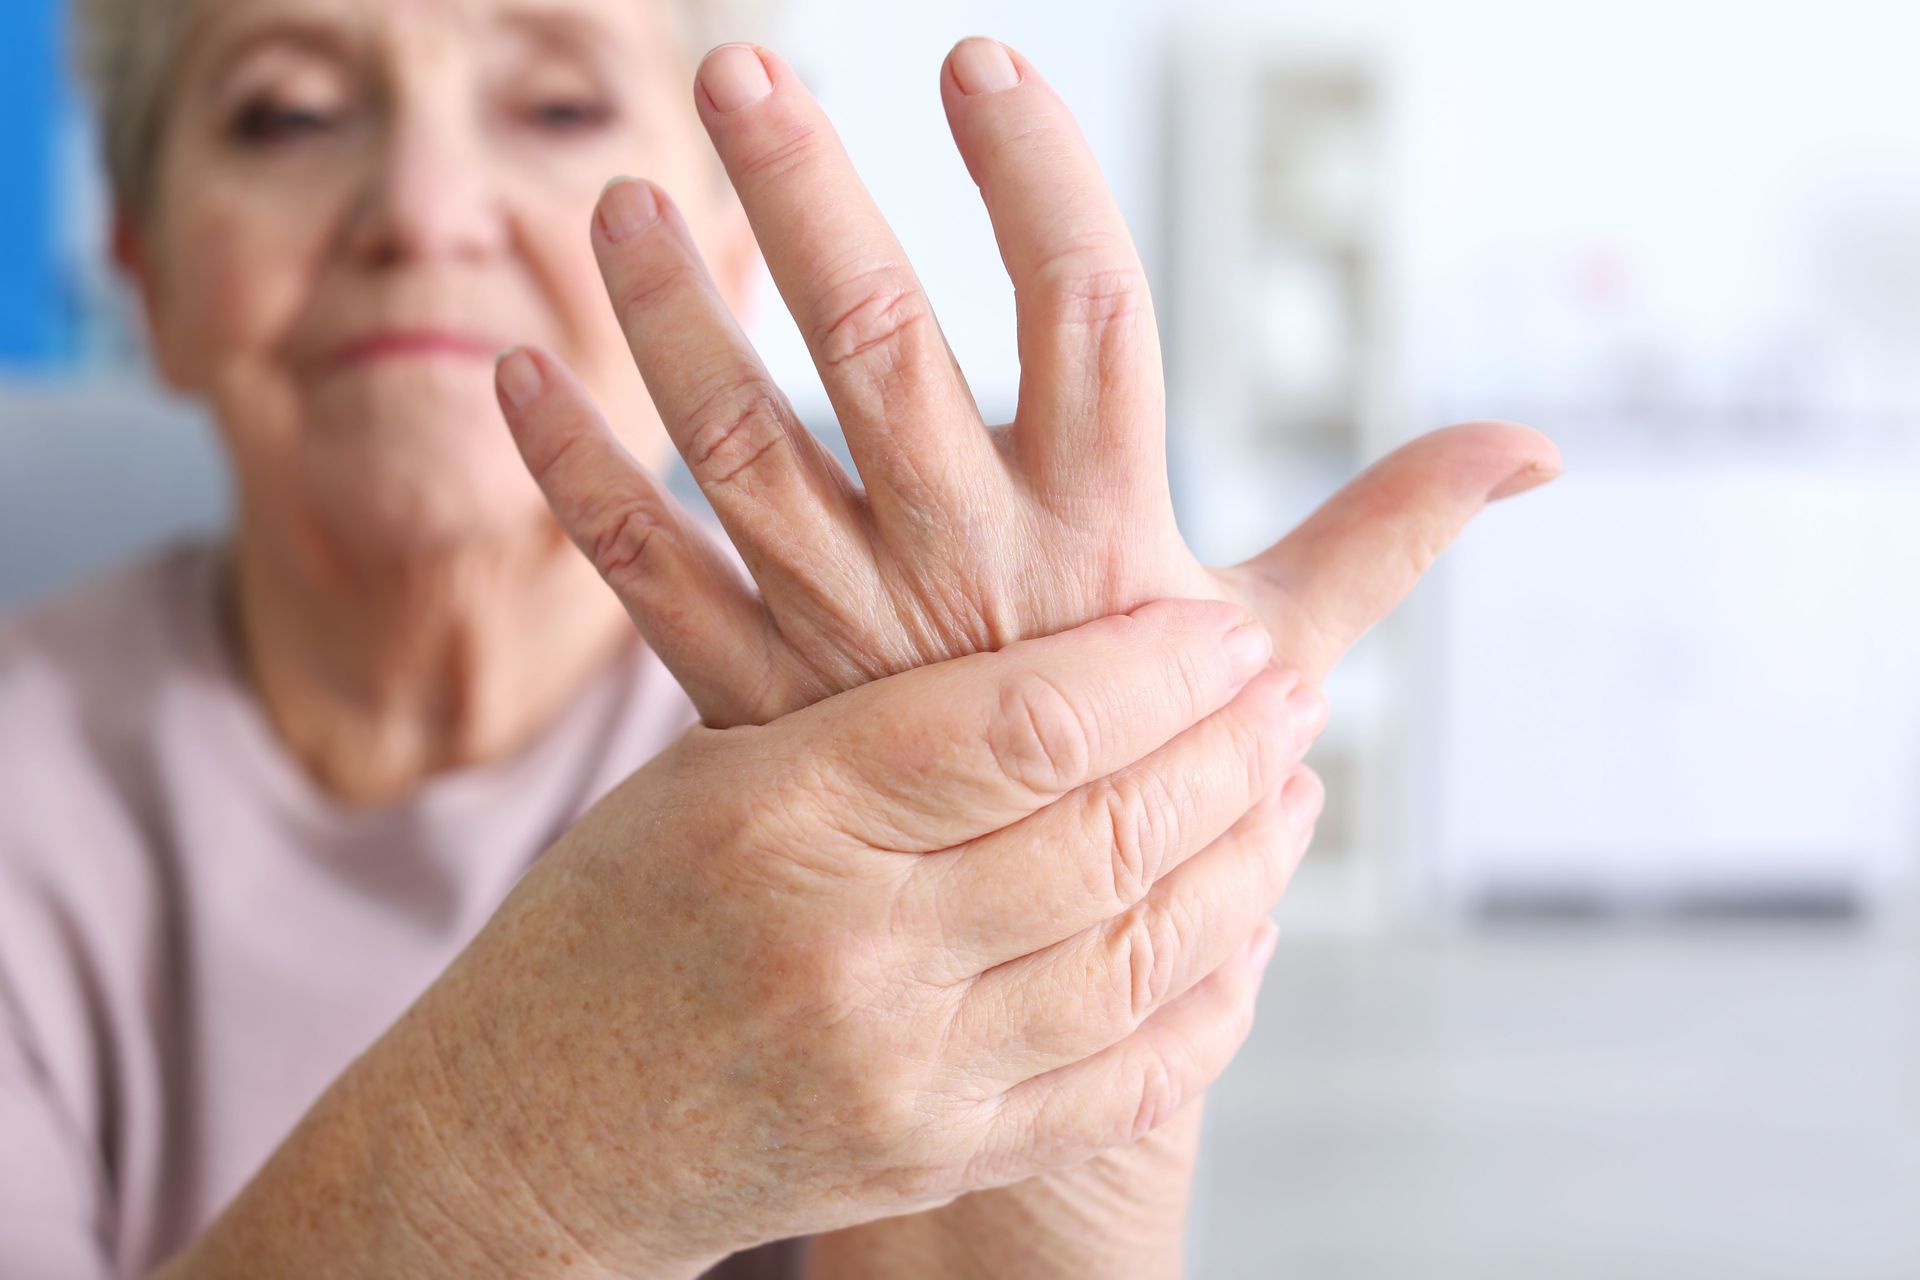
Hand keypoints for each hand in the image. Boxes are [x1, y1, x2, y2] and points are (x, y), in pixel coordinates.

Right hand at [398, 601, 1323, 1276]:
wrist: (530, 1133)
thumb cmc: (610, 922)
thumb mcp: (705, 775)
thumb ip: (875, 723)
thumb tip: (1062, 655)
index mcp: (779, 813)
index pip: (1024, 724)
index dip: (1155, 670)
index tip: (1227, 628)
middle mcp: (848, 948)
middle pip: (1103, 835)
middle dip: (1228, 750)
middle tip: (1293, 687)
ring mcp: (900, 1071)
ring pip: (1139, 956)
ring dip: (1243, 862)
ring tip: (1293, 791)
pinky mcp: (934, 1156)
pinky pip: (1120, 1080)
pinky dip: (1209, 1000)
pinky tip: (1248, 928)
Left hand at [494, 34, 1558, 1277]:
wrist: (1047, 977)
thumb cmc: (1170, 784)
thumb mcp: (1281, 654)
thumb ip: (1389, 532)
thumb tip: (1536, 451)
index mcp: (1102, 536)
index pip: (1087, 315)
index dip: (1039, 183)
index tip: (980, 61)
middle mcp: (966, 571)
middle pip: (879, 347)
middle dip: (810, 197)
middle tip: (742, 65)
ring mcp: (848, 638)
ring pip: (740, 447)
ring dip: (668, 318)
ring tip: (613, 199)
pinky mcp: (758, 703)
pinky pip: (648, 582)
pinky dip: (575, 483)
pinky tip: (515, 380)